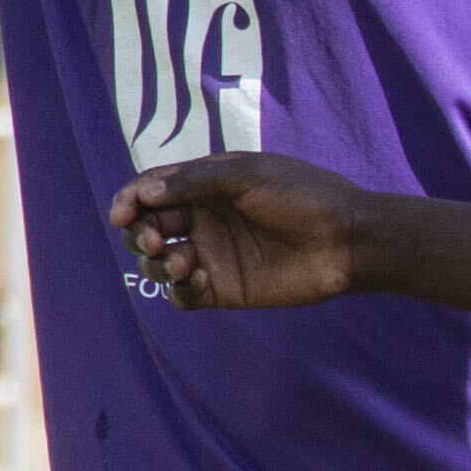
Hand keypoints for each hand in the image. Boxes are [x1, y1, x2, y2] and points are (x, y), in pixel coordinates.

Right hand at [110, 151, 374, 310]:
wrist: (347, 239)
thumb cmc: (303, 196)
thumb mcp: (247, 175)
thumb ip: (194, 181)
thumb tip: (144, 194)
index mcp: (204, 186)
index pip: (149, 192)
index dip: (129, 201)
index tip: (123, 213)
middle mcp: (203, 220)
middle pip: (146, 228)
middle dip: (138, 234)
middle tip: (153, 241)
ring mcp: (213, 255)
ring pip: (159, 263)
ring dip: (158, 264)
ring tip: (185, 263)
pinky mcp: (226, 289)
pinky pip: (184, 296)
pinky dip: (181, 290)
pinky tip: (201, 280)